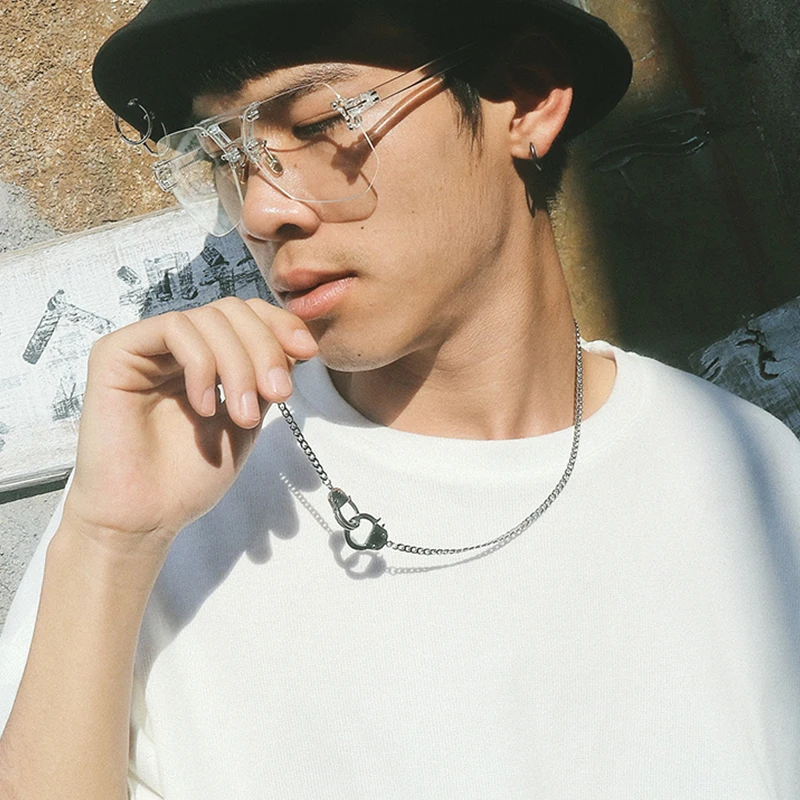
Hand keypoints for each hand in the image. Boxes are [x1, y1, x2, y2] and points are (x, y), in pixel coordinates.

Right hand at [61, 297, 317, 552]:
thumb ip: (265, 378)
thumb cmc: (191, 475)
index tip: (308, 353)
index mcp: (205, 356)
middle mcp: (175, 345)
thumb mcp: (248, 417)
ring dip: (239, 365)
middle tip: (279, 394)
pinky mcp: (116, 352)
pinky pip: (173, 329)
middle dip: (265, 348)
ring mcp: (146, 346)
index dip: (280, 325)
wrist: (147, 517)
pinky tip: (205, 407)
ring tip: (243, 416)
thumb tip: (297, 342)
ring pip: (208, 319)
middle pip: (232, 310)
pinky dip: (202, 364)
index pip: (246, 316)